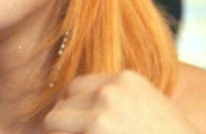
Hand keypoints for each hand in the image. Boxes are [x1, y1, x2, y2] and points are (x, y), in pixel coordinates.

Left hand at [44, 70, 201, 133]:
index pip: (78, 86)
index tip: (78, 126)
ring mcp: (99, 115)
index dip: (74, 108)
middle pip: (63, 101)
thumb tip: (87, 112)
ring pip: (53, 122)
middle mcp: (110, 91)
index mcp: (126, 80)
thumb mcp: (152, 109)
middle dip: (64, 123)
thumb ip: (121, 103)